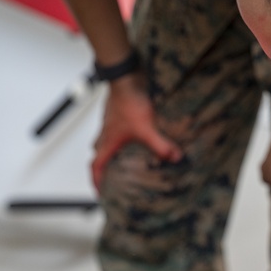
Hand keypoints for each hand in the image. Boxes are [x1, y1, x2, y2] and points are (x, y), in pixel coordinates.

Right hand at [91, 72, 182, 189]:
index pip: (96, 167)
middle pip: (98, 155)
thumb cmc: (127, 102)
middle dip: (103, 167)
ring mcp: (111, 123)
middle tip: (111, 177)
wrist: (125, 77)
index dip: (97, 181)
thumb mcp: (146, 129)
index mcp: (107, 143)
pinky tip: (135, 138)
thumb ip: (160, 145)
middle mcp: (106, 134)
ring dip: (112, 151)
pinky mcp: (118, 114)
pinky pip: (116, 130)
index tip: (100, 193)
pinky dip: (122, 138)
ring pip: (106, 141)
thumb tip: (174, 158)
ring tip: (124, 159)